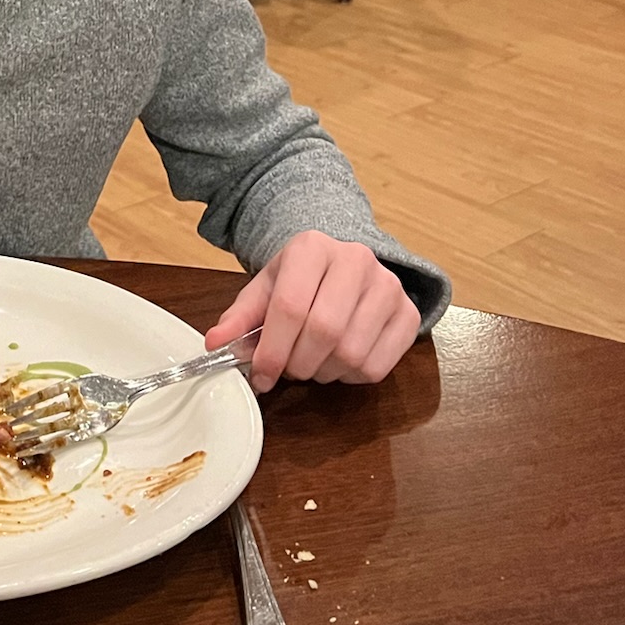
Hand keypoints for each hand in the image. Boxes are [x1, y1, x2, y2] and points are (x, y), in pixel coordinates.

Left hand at [203, 232, 421, 392]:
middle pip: (324, 331)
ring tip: (313, 361)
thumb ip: (240, 317)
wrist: (345, 265)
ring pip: (352, 353)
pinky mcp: (409, 314)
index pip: (291, 306)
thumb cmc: (301, 280)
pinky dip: (350, 376)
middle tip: (289, 369)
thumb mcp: (266, 289)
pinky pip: (377, 367)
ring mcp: (389, 286)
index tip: (260, 375)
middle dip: (298, 363)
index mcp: (312, 247)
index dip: (272, 350)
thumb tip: (215, 343)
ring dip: (324, 372)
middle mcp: (356, 260)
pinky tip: (339, 362)